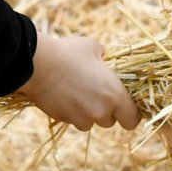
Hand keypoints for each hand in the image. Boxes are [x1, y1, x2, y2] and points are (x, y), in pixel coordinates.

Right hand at [16, 24, 140, 131]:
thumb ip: (104, 57)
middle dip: (105, 111)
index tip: (125, 107)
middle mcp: (100, 112)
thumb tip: (103, 57)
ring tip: (77, 93)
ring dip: (87, 113)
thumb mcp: (94, 47)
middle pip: (110, 122)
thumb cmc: (70, 53)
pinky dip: (70, 111)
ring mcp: (80, 118)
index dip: (130, 114)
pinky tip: (63, 94)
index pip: (132, 120)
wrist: (39, 65)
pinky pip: (71, 119)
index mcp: (115, 95)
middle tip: (96, 93)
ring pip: (89, 122)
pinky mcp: (63, 119)